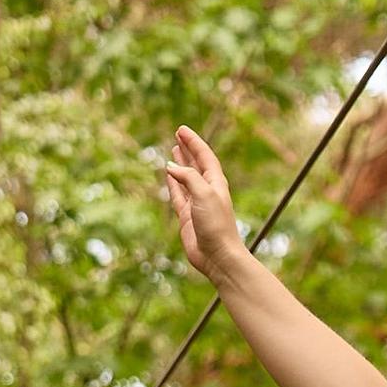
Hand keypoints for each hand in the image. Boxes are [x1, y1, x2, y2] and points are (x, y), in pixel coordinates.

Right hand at [159, 125, 252, 282]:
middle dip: (188, 148)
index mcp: (216, 183)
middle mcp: (208, 191)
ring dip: (181, 164)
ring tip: (174, 149)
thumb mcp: (204, 195)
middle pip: (197, 164)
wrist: (217, 256)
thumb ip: (188, 178)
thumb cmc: (216, 225)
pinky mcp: (188, 216)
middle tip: (178, 134)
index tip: (181, 130)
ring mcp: (197, 203)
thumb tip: (171, 166)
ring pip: (187, 178)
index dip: (194, 142)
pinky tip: (169, 174)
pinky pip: (178, 194)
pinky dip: (173, 183)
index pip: (205, 156)